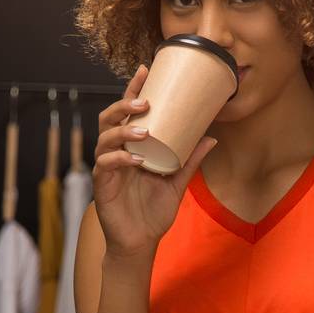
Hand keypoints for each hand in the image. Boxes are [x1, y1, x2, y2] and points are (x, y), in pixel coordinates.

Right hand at [93, 63, 218, 260]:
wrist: (140, 243)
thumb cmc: (153, 212)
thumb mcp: (177, 183)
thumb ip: (190, 160)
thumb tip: (210, 138)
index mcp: (130, 147)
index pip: (127, 113)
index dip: (132, 90)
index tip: (145, 69)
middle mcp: (116, 153)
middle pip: (109, 118)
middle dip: (123, 104)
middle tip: (143, 99)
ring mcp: (107, 169)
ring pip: (104, 138)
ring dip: (123, 130)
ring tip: (143, 129)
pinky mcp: (103, 186)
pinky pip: (105, 165)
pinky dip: (120, 159)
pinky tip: (135, 159)